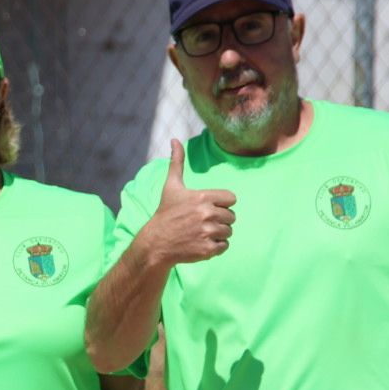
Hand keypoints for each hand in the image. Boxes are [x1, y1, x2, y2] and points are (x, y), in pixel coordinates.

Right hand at [138, 140, 236, 266]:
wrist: (156, 243)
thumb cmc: (166, 212)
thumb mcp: (171, 186)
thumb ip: (177, 162)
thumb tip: (174, 140)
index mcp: (203, 197)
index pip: (231, 199)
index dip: (222, 203)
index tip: (207, 207)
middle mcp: (207, 214)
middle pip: (232, 216)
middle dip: (220, 219)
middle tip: (202, 222)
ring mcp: (208, 233)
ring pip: (229, 232)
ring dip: (218, 233)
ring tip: (201, 232)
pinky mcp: (208, 249)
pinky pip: (225, 246)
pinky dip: (216, 247)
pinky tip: (202, 243)